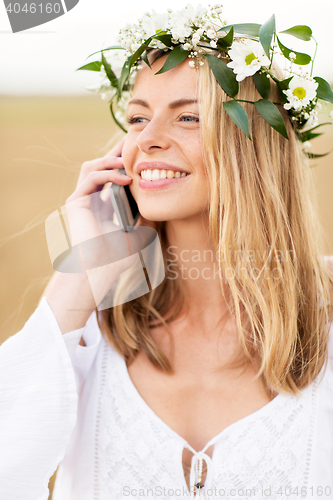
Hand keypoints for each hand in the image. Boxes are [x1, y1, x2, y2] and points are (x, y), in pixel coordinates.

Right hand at [61, 138, 157, 306]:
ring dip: (109, 160)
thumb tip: (155, 206)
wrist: (99, 271)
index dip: (123, 165)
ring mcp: (82, 200)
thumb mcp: (138, 235)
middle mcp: (91, 200)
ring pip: (92, 167)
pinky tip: (125, 178)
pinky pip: (90, 178)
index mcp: (103, 207)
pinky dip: (107, 173)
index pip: (112, 178)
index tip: (140, 156)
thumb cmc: (116, 259)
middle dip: (116, 153)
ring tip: (127, 161)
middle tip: (132, 142)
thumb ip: (144, 219)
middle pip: (100, 166)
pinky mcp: (75, 202)